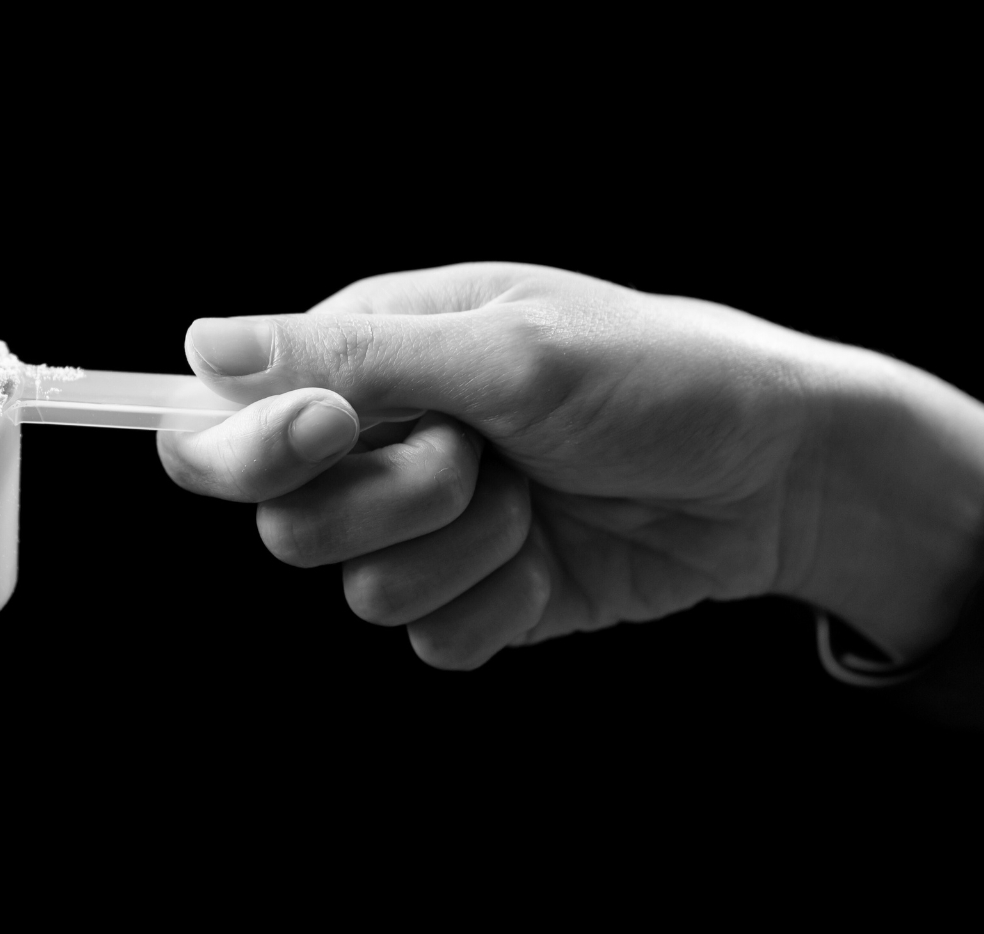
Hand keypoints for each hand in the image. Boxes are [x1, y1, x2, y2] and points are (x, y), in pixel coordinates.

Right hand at [157, 263, 983, 668]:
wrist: (782, 475)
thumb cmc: (659, 376)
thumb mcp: (510, 350)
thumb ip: (355, 356)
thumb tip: (201, 344)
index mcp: (369, 354)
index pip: (225, 417)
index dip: (246, 448)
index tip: (331, 436)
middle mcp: (382, 440)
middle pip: (286, 521)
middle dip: (394, 500)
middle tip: (482, 456)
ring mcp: (428, 525)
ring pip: (360, 588)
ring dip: (462, 551)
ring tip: (536, 498)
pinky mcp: (476, 594)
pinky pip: (429, 639)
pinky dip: (499, 606)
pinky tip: (553, 558)